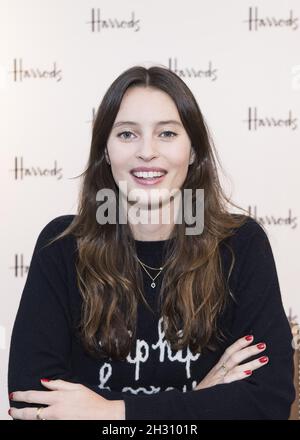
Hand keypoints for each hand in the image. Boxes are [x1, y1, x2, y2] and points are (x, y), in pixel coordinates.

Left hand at [9, 379, 124, 419]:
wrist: (103, 417)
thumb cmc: (92, 402)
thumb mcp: (77, 387)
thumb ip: (59, 384)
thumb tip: (44, 382)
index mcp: (58, 398)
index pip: (34, 396)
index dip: (21, 396)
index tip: (14, 395)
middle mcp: (55, 411)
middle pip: (29, 413)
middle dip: (17, 412)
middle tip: (11, 410)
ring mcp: (56, 422)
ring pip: (35, 422)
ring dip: (26, 419)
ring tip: (19, 416)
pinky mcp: (60, 428)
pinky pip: (45, 426)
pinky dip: (39, 423)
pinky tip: (36, 420)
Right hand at [194, 335, 267, 389]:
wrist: (193, 402)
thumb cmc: (206, 391)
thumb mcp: (215, 379)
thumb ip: (226, 373)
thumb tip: (242, 370)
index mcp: (218, 367)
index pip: (229, 351)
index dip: (239, 343)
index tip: (250, 337)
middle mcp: (219, 370)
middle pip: (234, 356)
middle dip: (249, 350)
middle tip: (263, 345)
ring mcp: (219, 378)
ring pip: (235, 366)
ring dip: (251, 362)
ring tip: (264, 359)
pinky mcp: (218, 388)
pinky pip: (229, 380)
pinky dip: (238, 376)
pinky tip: (249, 374)